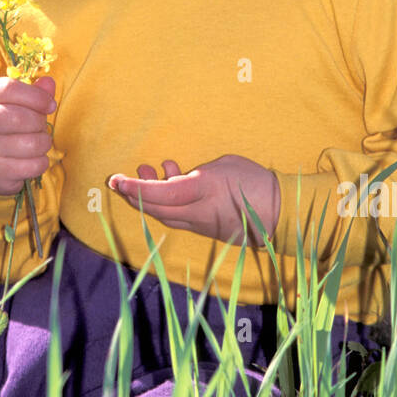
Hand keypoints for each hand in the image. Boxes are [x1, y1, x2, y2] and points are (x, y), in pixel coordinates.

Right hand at [0, 75, 55, 196]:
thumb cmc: (11, 125)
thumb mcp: (20, 105)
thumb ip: (36, 93)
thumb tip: (48, 82)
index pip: (9, 88)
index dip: (35, 96)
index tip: (51, 105)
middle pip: (20, 117)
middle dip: (40, 122)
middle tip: (41, 126)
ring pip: (30, 144)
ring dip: (43, 143)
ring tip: (38, 142)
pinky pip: (32, 165)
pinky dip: (41, 162)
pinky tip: (33, 159)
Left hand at [107, 153, 280, 247]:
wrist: (280, 212)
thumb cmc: (255, 182)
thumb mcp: (222, 166)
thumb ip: (196, 173)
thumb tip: (181, 178)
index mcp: (202, 191)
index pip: (160, 193)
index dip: (135, 188)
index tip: (117, 180)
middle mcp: (197, 212)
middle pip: (156, 208)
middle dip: (134, 194)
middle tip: (122, 180)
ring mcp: (201, 224)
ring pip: (166, 214)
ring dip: (151, 197)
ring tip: (148, 170)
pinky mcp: (207, 230)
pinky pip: (180, 217)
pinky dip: (169, 202)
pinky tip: (173, 179)